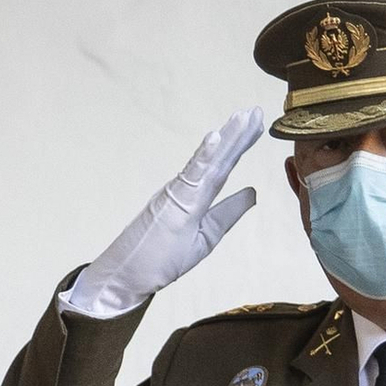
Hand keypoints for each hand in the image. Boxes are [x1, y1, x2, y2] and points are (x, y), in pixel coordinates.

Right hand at [62, 107, 263, 319]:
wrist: (128, 275)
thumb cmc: (161, 258)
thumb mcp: (207, 236)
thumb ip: (229, 213)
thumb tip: (253, 193)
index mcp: (197, 196)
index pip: (224, 167)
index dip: (240, 145)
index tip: (257, 123)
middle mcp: (188, 188)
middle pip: (219, 159)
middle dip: (239, 135)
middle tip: (256, 110)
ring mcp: (177, 192)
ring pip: (208, 163)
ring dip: (226, 139)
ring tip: (243, 116)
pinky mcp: (169, 202)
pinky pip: (189, 177)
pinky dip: (203, 156)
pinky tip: (216, 138)